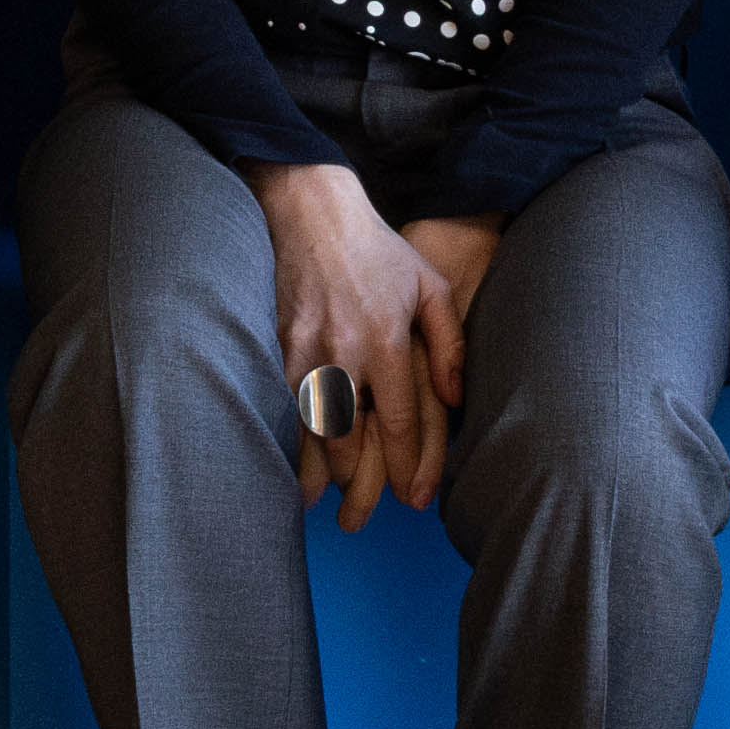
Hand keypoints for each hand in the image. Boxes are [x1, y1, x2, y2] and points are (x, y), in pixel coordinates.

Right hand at [258, 165, 482, 523]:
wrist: (311, 211)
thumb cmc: (378, 250)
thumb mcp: (431, 288)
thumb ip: (449, 346)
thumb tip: (455, 399)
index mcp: (386, 340)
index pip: (401, 421)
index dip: (409, 466)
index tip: (414, 500)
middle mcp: (343, 352)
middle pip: (350, 438)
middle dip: (358, 484)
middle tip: (361, 517)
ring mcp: (303, 350)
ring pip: (309, 428)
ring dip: (315, 472)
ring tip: (320, 505)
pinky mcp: (274, 344)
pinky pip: (281, 404)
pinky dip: (285, 437)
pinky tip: (286, 461)